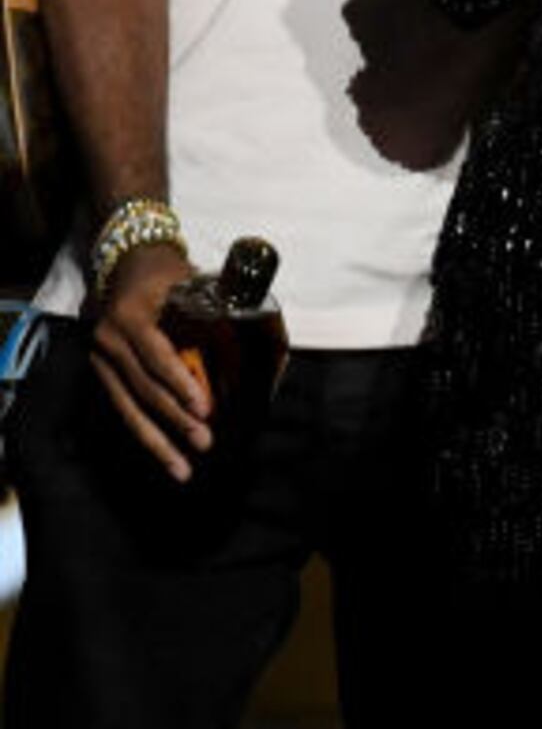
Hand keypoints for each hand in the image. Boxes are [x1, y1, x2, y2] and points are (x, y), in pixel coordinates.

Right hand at [88, 239, 214, 479]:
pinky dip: (144, 433)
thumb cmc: (168, 272)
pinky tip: (164, 455)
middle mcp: (109, 340)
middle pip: (143, 389)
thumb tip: (255, 350)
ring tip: (183, 468)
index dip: (181, 385)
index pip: (157, 357)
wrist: (126, 260)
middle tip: (205, 442)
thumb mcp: (191, 281)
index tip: (205, 408)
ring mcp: (100, 359)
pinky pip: (123, 408)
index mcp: (130, 317)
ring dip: (157, 441)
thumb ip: (217, 311)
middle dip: (174, 420)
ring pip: (128, 408)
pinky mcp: (102, 373)